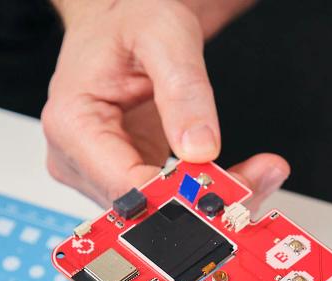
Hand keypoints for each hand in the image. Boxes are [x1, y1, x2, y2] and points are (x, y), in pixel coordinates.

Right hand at [43, 0, 289, 211]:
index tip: (227, 193)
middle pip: (143, 206)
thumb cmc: (128, 18)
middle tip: (260, 179)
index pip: (125, 185)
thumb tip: (201, 147)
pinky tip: (235, 177)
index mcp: (71, 123)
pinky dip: (201, 191)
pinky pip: (162, 199)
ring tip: (258, 173)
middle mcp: (74, 157)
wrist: (120, 18)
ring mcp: (96, 171)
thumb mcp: (163, 34)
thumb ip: (184, 90)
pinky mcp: (120, 175)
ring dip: (209, 198)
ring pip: (156, 211)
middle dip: (203, 199)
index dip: (177, 197)